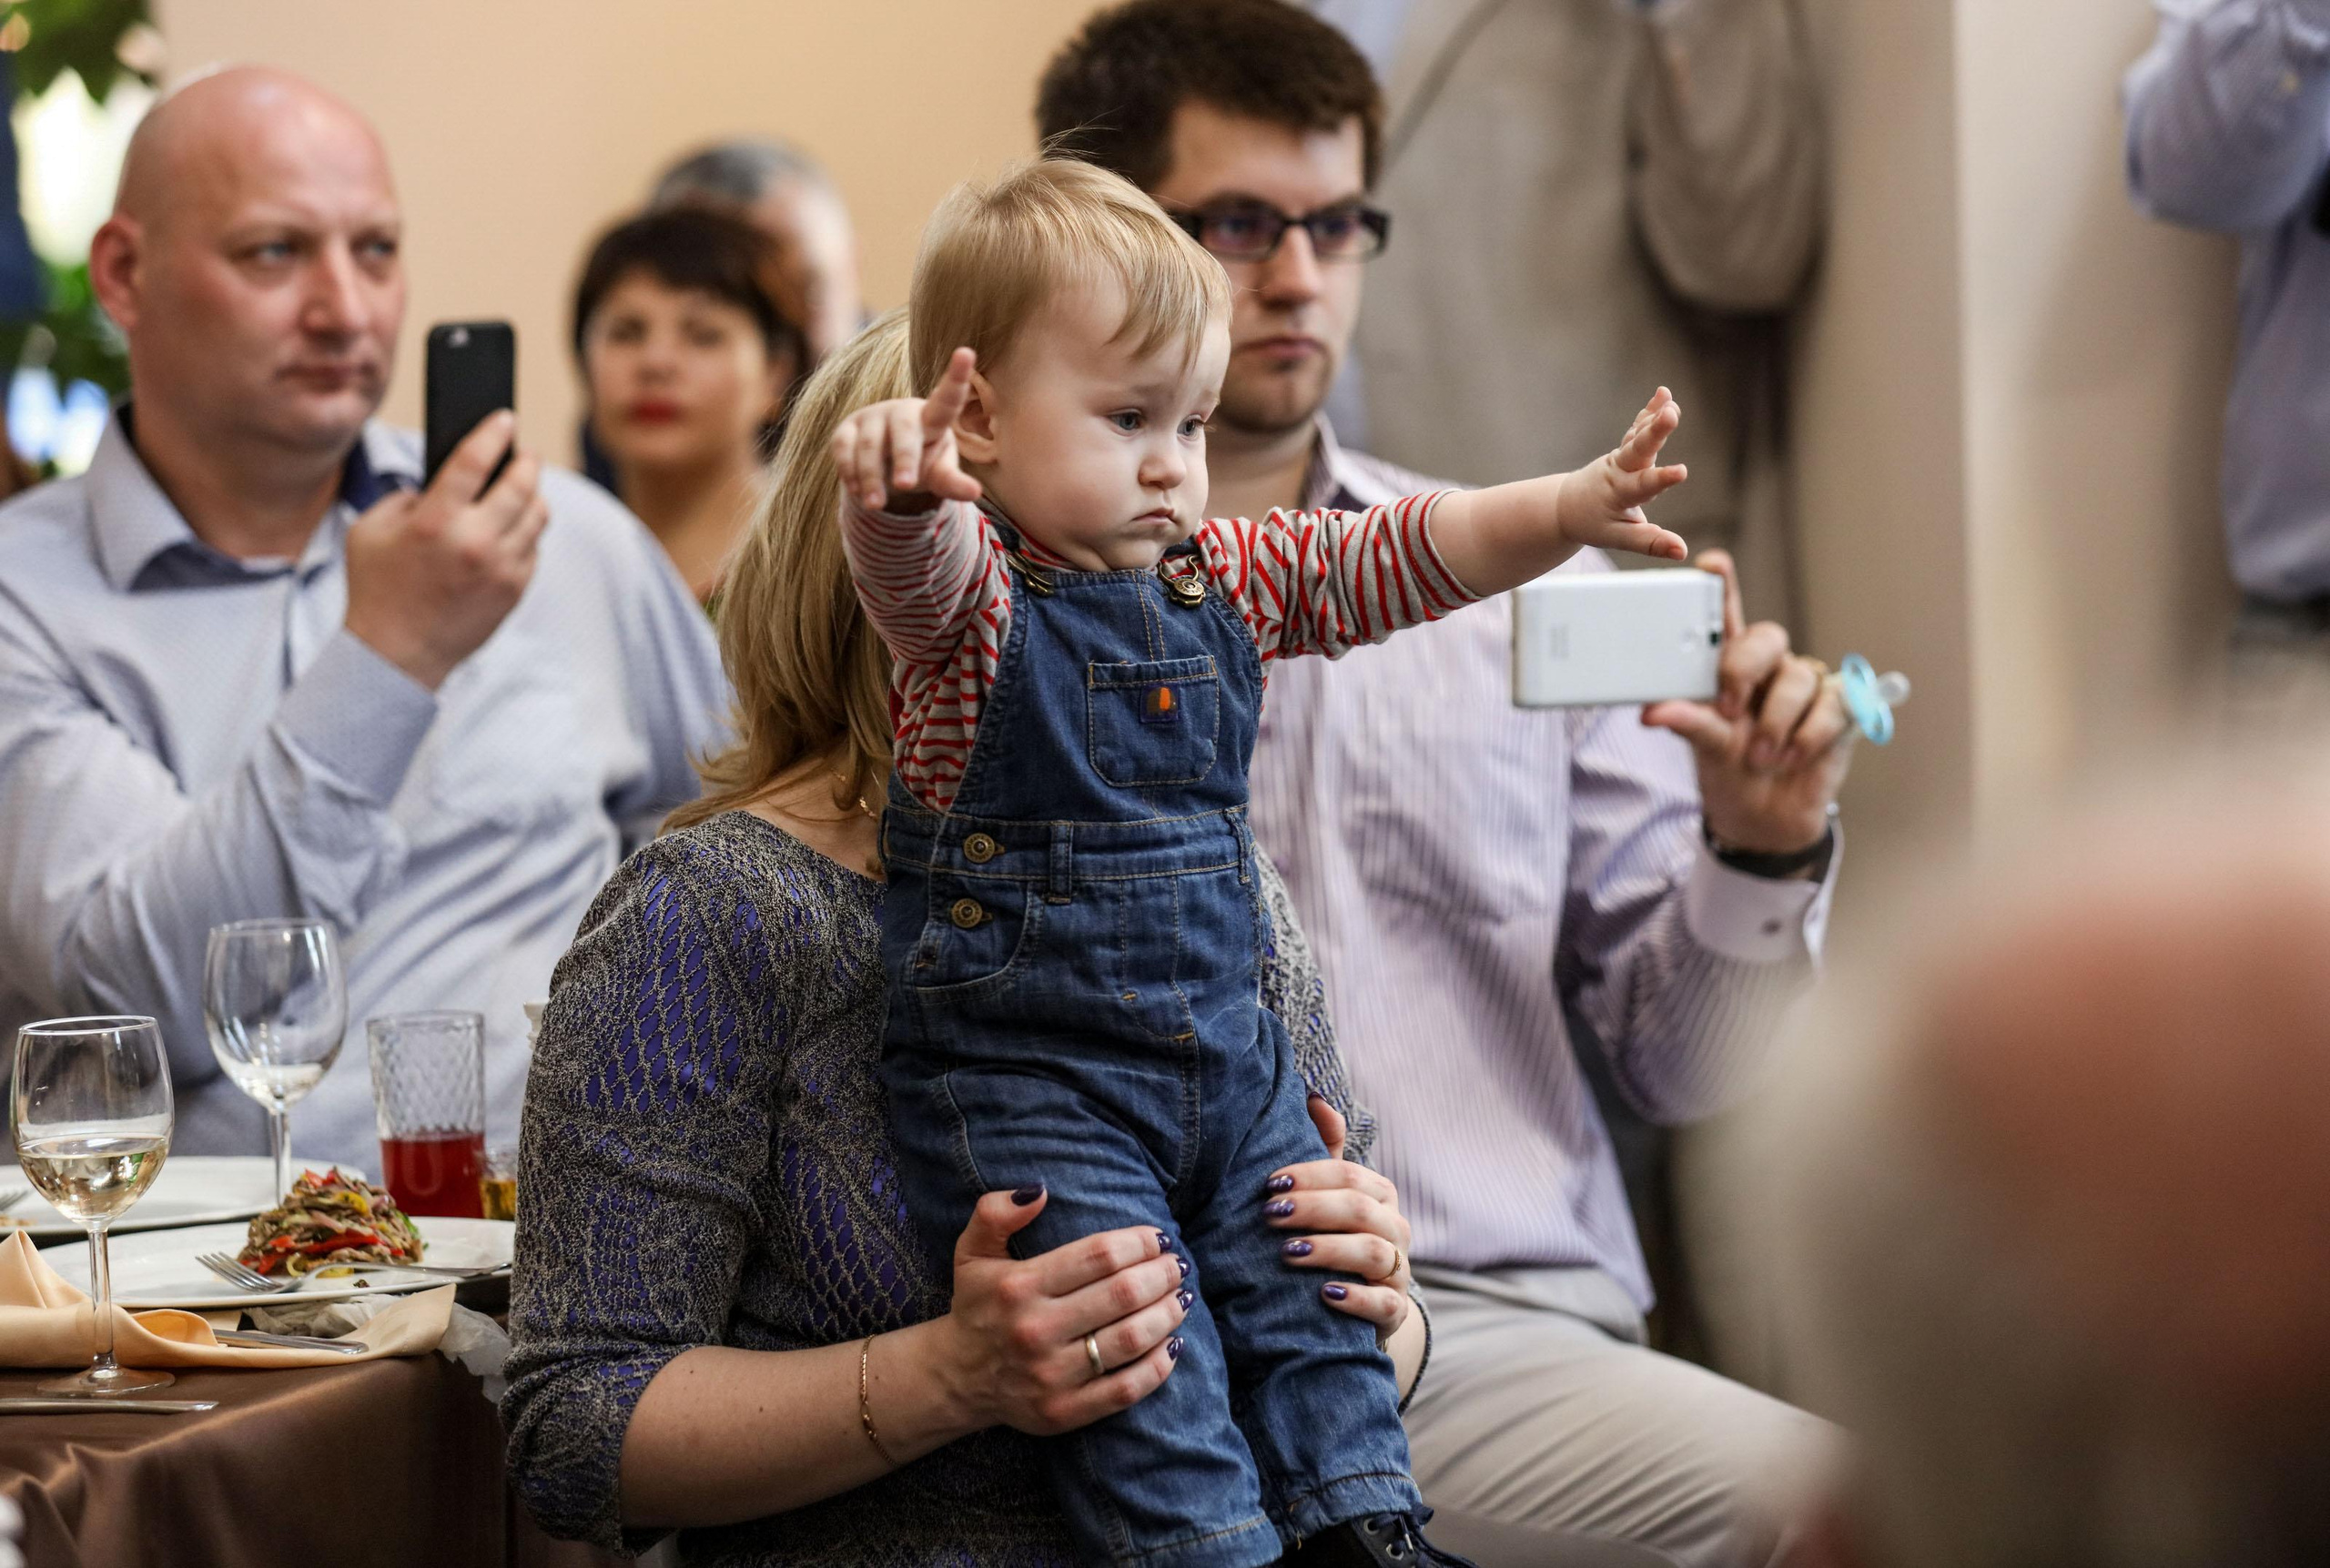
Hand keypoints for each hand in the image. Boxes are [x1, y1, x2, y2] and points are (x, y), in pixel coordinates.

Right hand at [343, 411, 545, 690]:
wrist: (397, 654)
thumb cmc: (377, 586)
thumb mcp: (372, 529)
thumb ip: (409, 496)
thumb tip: (448, 477)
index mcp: (435, 522)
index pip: (476, 460)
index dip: (494, 433)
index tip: (505, 418)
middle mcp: (475, 542)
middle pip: (522, 483)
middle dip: (526, 459)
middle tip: (523, 451)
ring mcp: (501, 568)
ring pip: (538, 514)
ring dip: (533, 494)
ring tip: (523, 485)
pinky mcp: (515, 589)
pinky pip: (534, 547)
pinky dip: (526, 531)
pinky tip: (515, 525)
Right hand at [830, 346, 984, 513]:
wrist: (885, 462)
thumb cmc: (922, 461)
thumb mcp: (939, 474)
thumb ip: (953, 483)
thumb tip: (975, 494)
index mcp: (932, 419)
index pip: (946, 399)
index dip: (956, 377)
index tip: (966, 352)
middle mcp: (902, 412)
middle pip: (904, 431)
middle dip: (905, 457)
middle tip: (906, 485)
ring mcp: (872, 418)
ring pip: (870, 446)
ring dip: (872, 476)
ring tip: (876, 505)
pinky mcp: (845, 429)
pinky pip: (843, 449)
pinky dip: (850, 472)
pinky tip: (858, 492)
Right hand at [933, 1185, 1188, 1437]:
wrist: (956, 1377)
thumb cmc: (978, 1305)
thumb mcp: (971, 1251)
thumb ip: (994, 1212)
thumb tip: (1039, 1191)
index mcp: (1018, 1287)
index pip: (1099, 1256)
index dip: (1139, 1243)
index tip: (1160, 1238)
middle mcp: (1035, 1330)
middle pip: (1123, 1294)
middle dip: (1162, 1275)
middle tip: (1178, 1266)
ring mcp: (1050, 1376)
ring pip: (1131, 1339)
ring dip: (1167, 1314)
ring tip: (1181, 1298)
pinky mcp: (1063, 1412)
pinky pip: (1126, 1389)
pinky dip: (1159, 1366)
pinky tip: (1172, 1344)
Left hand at [1264, 1096, 1412, 1347]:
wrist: (1359, 1305)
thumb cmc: (1336, 1237)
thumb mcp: (1330, 1194)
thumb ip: (1326, 1150)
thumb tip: (1314, 1097)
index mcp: (1380, 1194)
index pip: (1349, 1176)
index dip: (1310, 1176)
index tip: (1270, 1184)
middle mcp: (1395, 1228)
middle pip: (1360, 1210)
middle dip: (1312, 1209)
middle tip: (1270, 1215)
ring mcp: (1398, 1271)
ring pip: (1374, 1252)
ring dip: (1329, 1249)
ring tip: (1289, 1253)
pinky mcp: (1394, 1310)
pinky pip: (1384, 1303)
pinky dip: (1356, 1298)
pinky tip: (1325, 1294)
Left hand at [1553, 388, 1690, 562]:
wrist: (1568, 505)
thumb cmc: (1594, 523)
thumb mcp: (1619, 537)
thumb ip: (1650, 543)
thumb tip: (1682, 552)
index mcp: (1620, 494)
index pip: (1643, 486)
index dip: (1662, 479)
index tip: (1681, 471)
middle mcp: (1620, 470)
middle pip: (1639, 449)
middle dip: (1655, 432)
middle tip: (1671, 415)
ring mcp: (1621, 457)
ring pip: (1639, 436)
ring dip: (1655, 417)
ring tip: (1670, 401)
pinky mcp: (1625, 450)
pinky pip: (1638, 429)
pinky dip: (1649, 412)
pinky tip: (1664, 394)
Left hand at [1642, 549, 1851, 855]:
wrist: (1764, 817)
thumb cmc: (1728, 769)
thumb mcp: (1704, 746)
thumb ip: (1686, 721)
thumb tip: (1651, 711)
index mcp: (1728, 665)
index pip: (1725, 614)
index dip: (1722, 585)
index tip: (1710, 565)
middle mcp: (1768, 666)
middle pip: (1766, 636)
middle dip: (1744, 671)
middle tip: (1730, 711)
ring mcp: (1804, 684)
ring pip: (1797, 678)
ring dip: (1775, 724)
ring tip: (1760, 759)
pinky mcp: (1839, 707)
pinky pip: (1831, 705)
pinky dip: (1808, 737)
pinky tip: (1792, 758)